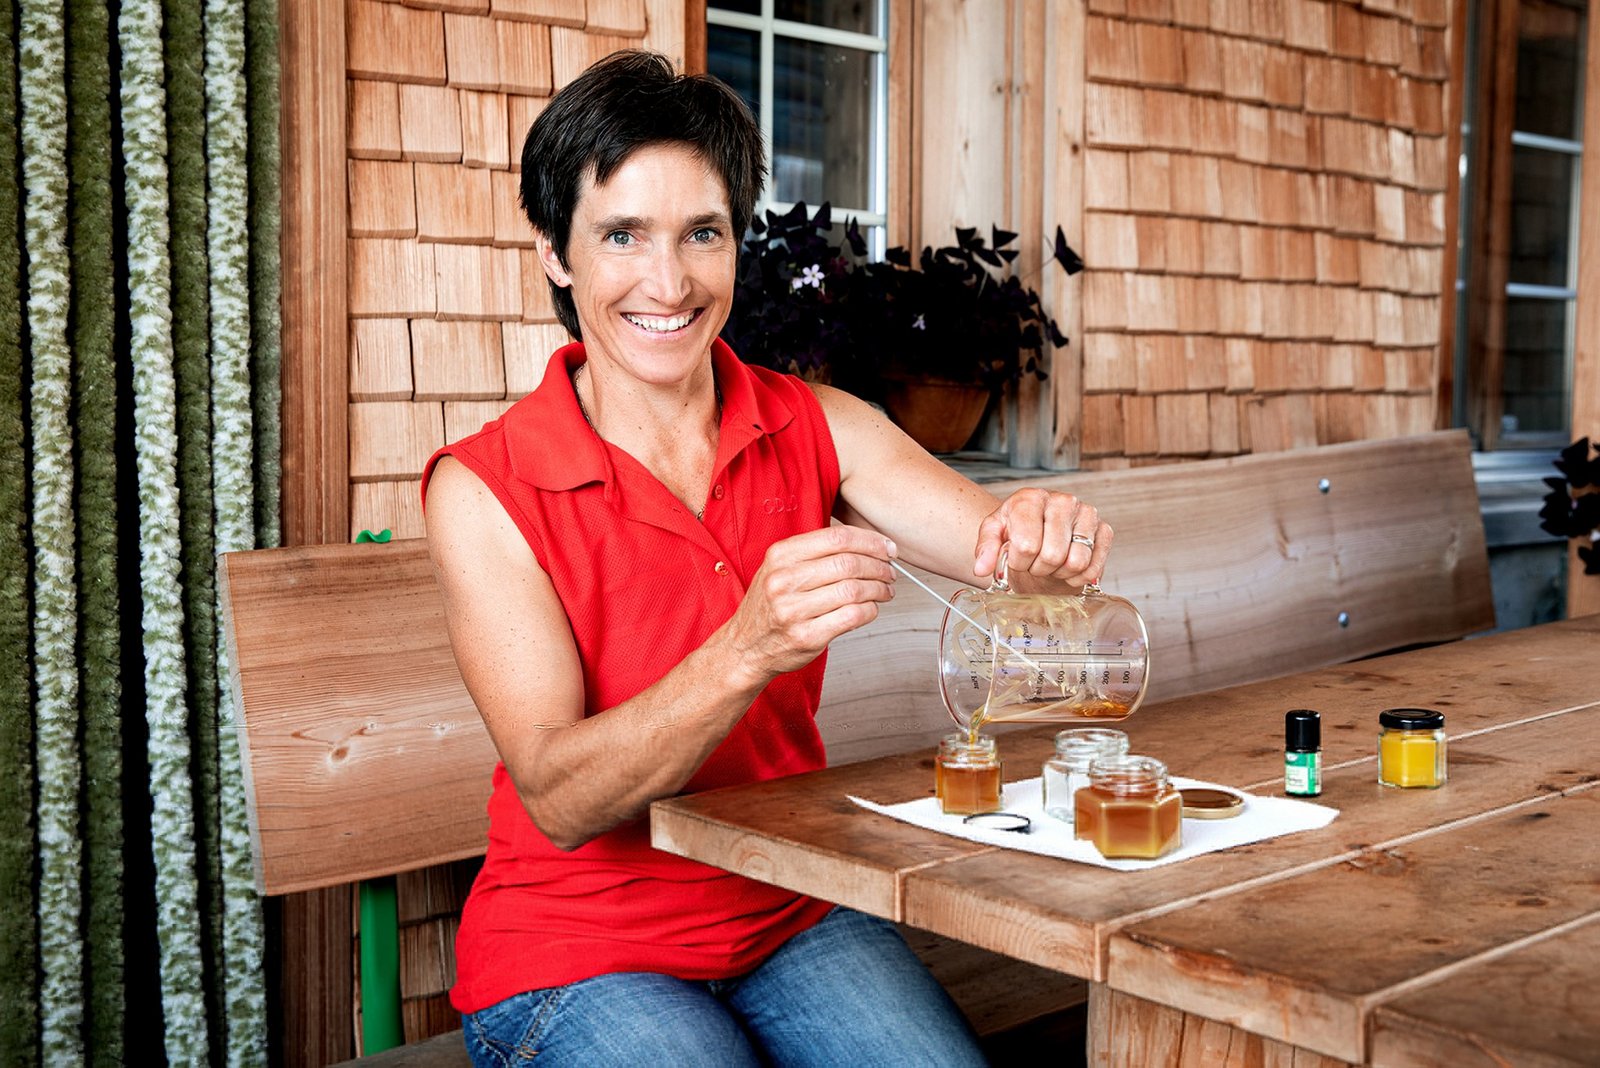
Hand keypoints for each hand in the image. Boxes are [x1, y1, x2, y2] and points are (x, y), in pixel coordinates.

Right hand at [718, 525, 896, 681]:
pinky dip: (870, 610)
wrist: (746, 646)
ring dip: (879, 589)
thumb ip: (816, 552)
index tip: (887, 548)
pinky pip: (852, 617)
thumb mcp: (780, 567)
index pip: (837, 538)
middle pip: (848, 563)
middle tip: (890, 571)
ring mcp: (793, 611)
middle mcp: (783, 581)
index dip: (870, 541)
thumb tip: (869, 543)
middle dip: (879, 566)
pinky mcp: (806, 637)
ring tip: (885, 590)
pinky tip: (871, 608)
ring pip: (853, 590)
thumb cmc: (770, 605)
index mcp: (780, 555)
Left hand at [973, 488, 1111, 589]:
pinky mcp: (1104, 530)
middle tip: (1034, 563)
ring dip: (1059, 573)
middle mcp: (1062, 501)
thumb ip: (986, 549)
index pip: (1027, 545)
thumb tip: (982, 568)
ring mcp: (1087, 513)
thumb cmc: (1018, 532)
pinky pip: (1093, 567)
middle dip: (1038, 569)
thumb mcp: (994, 535)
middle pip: (1052, 555)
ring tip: (1050, 564)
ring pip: (1076, 562)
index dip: (1018, 562)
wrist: (1042, 531)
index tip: (1016, 558)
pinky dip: (1078, 577)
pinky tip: (1067, 568)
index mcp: (1031, 498)